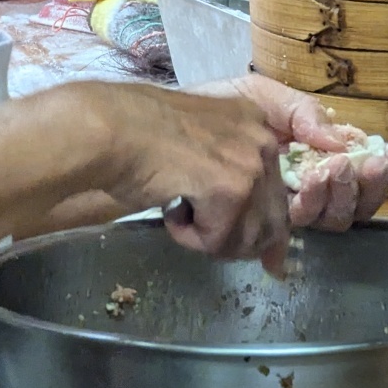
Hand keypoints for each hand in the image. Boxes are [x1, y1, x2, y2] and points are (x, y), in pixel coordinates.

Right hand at [93, 82, 291, 273]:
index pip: (279, 194)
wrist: (108, 128)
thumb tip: (261, 241)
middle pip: (271, 222)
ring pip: (245, 237)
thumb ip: (231, 179)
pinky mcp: (231, 189)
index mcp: (258, 125)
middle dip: (237, 242)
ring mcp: (250, 165)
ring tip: (177, 212)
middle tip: (201, 236)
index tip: (270, 263)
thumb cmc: (138, 137)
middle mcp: (263, 141)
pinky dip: (189, 238)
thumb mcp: (199, 151)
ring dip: (208, 239)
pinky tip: (170, 211)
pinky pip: (218, 240)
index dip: (268, 233)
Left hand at [190, 74, 387, 230]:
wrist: (159, 134)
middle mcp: (306, 191)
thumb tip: (341, 140)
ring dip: (333, 195)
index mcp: (315, 159)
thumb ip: (303, 111)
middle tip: (348, 162)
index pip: (362, 172)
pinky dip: (306, 205)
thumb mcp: (260, 97)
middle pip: (354, 204)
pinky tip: (300, 184)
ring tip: (323, 170)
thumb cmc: (209, 113)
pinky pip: (290, 228)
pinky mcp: (254, 229)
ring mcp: (282, 212)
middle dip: (361, 184)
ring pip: (330, 220)